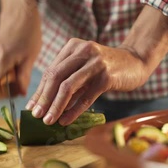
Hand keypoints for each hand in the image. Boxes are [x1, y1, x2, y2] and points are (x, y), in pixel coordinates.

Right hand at [0, 0, 41, 98]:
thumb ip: (24, 78)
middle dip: (7, 87)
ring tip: (18, 67)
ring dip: (5, 79)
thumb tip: (21, 94)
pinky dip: (1, 72)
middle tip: (21, 80)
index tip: (14, 93)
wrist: (19, 17)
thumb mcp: (30, 58)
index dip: (1, 95)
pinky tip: (11, 63)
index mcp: (0, 60)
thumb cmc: (28, 35)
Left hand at [25, 39, 147, 125]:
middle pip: (55, 77)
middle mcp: (82, 51)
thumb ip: (67, 81)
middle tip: (36, 116)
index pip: (50, 71)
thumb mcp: (83, 69)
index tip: (31, 108)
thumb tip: (44, 105)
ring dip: (56, 106)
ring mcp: (95, 63)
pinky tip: (65, 121)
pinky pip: (86, 97)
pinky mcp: (107, 76)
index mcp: (72, 47)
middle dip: (44, 99)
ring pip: (68, 87)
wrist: (136, 62)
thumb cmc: (106, 69)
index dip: (39, 91)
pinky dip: (74, 110)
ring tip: (48, 121)